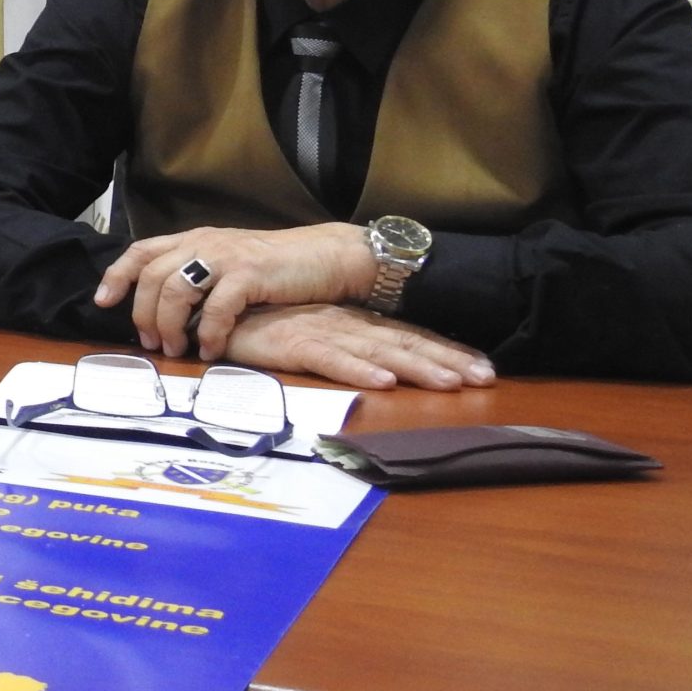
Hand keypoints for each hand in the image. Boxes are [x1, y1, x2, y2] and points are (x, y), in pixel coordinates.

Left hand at [96, 223, 377, 357]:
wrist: (326, 256)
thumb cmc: (276, 267)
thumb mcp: (227, 263)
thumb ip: (197, 275)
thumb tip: (165, 309)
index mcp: (194, 238)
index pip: (141, 251)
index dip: (117, 276)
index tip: (103, 303)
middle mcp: (204, 242)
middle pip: (152, 276)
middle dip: (143, 313)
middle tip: (150, 343)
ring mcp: (226, 256)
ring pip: (176, 289)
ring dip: (169, 325)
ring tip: (176, 350)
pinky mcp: (250, 274)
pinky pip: (216, 307)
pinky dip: (208, 333)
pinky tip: (209, 351)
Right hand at [220, 302, 495, 391]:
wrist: (204, 307)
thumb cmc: (250, 324)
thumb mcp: (300, 332)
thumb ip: (330, 342)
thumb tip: (367, 360)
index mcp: (345, 321)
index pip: (402, 336)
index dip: (442, 350)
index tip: (482, 367)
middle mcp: (339, 323)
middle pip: (402, 343)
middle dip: (446, 359)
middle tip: (487, 377)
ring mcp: (318, 331)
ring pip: (377, 352)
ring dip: (417, 367)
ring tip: (454, 383)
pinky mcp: (290, 343)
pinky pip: (330, 360)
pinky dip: (357, 371)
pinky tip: (383, 382)